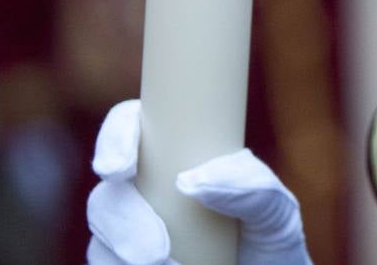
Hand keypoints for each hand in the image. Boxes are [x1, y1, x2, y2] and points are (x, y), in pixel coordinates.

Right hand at [86, 100, 310, 264]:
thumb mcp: (276, 209)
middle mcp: (145, 192)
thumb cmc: (270, 238)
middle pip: (106, 194)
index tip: (120, 167)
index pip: (130, 125)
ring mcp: (130, 234)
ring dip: (123, 257)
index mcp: (176, 156)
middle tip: (157, 251)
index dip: (116, 137)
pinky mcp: (124, 264)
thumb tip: (193, 180)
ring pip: (100, 242)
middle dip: (123, 222)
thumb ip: (252, 188)